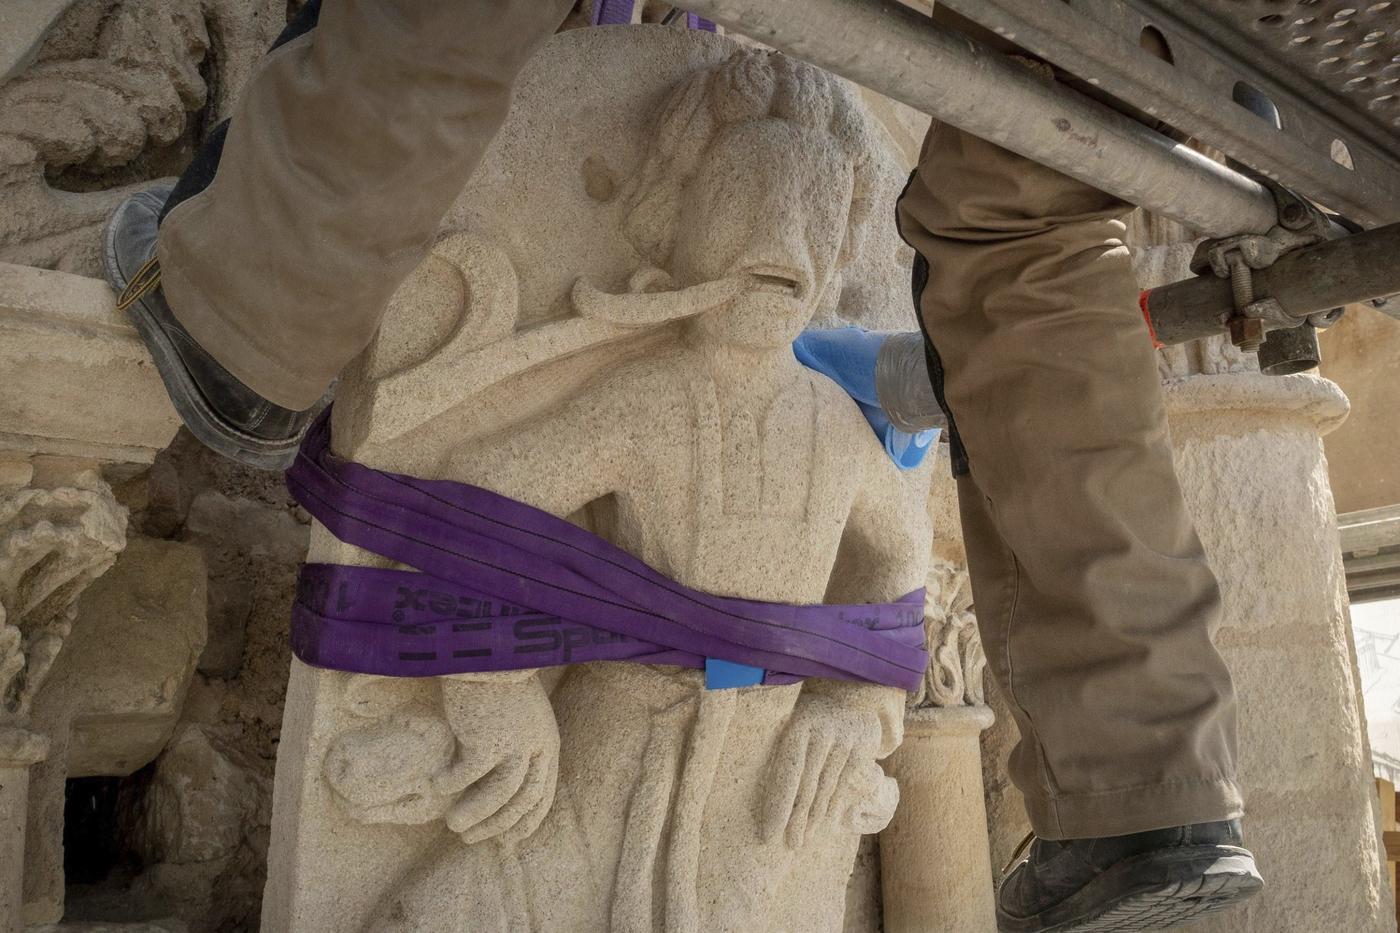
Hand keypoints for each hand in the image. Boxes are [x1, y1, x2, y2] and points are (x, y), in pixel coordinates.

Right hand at [322, 672, 559, 846]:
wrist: (484, 649)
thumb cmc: (497, 681)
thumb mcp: (520, 715)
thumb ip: (517, 745)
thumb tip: (502, 782)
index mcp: (547, 741)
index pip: (543, 795)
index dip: (525, 822)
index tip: (508, 841)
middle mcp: (536, 746)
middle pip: (521, 801)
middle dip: (497, 825)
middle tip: (469, 837)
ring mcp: (513, 744)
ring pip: (497, 796)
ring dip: (474, 814)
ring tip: (452, 823)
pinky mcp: (485, 739)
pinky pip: (464, 775)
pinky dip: (450, 784)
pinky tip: (435, 783)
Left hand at [760, 691, 898, 848]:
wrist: (851, 684)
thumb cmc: (812, 710)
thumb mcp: (794, 719)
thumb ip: (784, 751)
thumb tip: (768, 793)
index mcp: (798, 725)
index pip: (787, 773)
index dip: (778, 805)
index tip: (768, 832)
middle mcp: (822, 733)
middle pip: (807, 785)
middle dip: (796, 819)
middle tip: (788, 845)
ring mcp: (845, 740)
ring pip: (827, 787)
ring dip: (815, 817)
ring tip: (803, 839)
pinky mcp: (863, 747)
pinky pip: (846, 783)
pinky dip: (835, 805)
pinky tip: (826, 823)